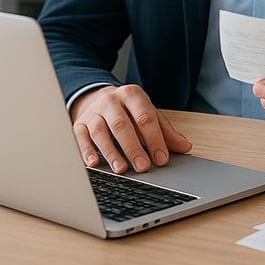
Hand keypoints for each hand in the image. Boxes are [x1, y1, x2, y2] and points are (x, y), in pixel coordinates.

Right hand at [70, 84, 192, 173]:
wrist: (97, 99)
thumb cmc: (128, 111)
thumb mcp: (148, 114)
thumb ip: (166, 131)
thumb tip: (185, 147)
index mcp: (132, 95)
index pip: (145, 117)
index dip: (154, 139)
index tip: (161, 158)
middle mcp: (111, 101)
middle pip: (122, 124)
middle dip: (133, 147)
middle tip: (143, 167)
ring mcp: (93, 112)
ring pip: (101, 131)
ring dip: (112, 152)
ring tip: (122, 169)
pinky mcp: (78, 124)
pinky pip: (80, 137)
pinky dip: (87, 151)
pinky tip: (95, 163)